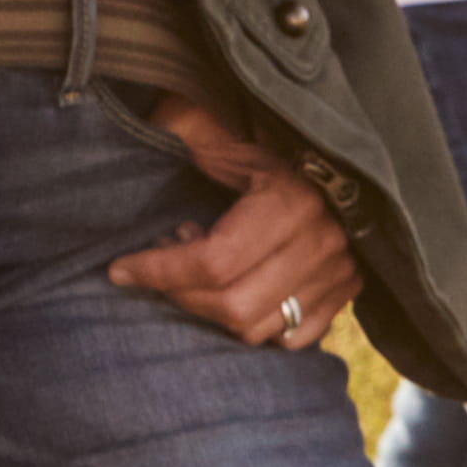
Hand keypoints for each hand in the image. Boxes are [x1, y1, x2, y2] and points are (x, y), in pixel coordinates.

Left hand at [101, 91, 361, 345]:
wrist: (343, 163)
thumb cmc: (274, 147)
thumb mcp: (230, 135)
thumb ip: (188, 130)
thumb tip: (149, 127)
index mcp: (289, 203)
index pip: (214, 262)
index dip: (160, 270)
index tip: (120, 268)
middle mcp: (319, 245)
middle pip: (233, 305)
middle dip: (181, 293)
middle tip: (156, 268)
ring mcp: (338, 275)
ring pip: (257, 328)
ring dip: (212, 309)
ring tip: (194, 272)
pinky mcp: (346, 293)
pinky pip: (290, 338)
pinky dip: (253, 325)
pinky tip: (233, 290)